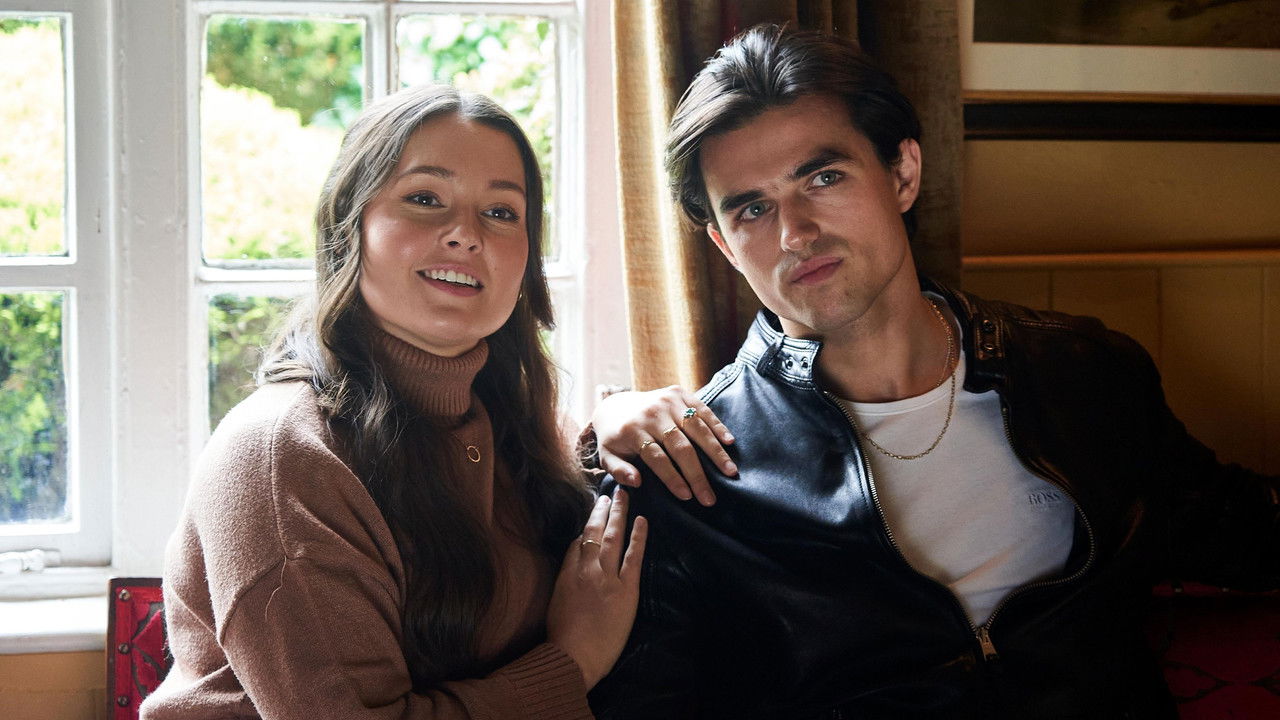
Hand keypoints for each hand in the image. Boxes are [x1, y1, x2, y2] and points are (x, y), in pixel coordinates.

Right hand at [546, 489, 647, 689]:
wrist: (572, 658)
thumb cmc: (562, 640)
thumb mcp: (556, 605)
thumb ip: (566, 583)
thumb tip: (575, 567)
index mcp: (567, 575)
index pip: (576, 543)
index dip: (587, 529)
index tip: (595, 517)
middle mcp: (585, 570)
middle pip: (594, 532)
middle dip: (602, 510)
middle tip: (610, 494)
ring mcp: (606, 578)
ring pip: (612, 537)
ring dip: (618, 513)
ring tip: (624, 496)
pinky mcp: (625, 590)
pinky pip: (633, 557)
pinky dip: (638, 537)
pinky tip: (642, 521)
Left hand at [590, 386, 735, 505]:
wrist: (616, 406)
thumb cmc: (615, 439)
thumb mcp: (607, 456)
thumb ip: (618, 471)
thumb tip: (636, 482)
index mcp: (633, 430)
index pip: (657, 457)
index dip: (672, 478)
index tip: (687, 497)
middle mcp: (652, 414)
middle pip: (680, 446)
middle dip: (697, 474)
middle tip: (710, 498)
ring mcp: (667, 401)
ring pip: (696, 428)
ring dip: (715, 451)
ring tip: (730, 471)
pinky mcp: (679, 393)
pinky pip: (702, 410)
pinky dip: (717, 425)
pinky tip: (730, 442)